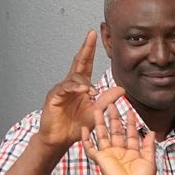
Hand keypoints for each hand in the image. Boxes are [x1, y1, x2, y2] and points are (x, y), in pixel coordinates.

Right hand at [36, 30, 102, 148]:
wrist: (59, 139)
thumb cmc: (75, 126)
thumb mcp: (96, 113)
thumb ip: (107, 101)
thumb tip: (121, 89)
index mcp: (81, 86)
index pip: (86, 64)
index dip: (90, 50)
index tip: (94, 35)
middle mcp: (71, 84)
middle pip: (78, 63)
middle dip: (85, 49)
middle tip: (91, 36)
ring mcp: (61, 89)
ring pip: (73, 78)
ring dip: (84, 82)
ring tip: (92, 91)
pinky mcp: (53, 97)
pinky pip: (64, 89)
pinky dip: (74, 89)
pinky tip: (82, 91)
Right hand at [81, 94, 156, 174]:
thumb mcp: (149, 162)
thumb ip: (149, 146)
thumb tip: (151, 132)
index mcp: (132, 153)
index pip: (130, 134)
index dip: (130, 122)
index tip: (129, 110)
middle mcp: (119, 152)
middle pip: (115, 131)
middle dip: (114, 117)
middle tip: (111, 103)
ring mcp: (108, 155)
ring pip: (102, 134)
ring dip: (100, 122)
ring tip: (98, 108)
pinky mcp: (100, 159)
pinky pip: (90, 147)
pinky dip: (86, 139)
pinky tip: (84, 128)